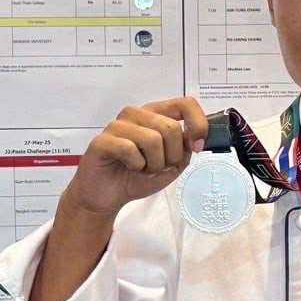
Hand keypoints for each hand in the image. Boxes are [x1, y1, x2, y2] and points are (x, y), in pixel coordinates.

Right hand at [63, 97, 210, 220]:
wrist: (107, 196)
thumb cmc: (136, 177)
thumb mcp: (172, 165)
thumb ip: (185, 149)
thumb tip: (194, 139)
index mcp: (155, 115)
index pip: (185, 104)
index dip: (197, 124)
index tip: (197, 145)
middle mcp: (137, 115)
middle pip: (171, 127)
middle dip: (171, 156)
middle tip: (158, 167)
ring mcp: (118, 125)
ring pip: (153, 139)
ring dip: (153, 164)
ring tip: (143, 169)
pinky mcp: (103, 140)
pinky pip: (130, 149)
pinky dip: (136, 166)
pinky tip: (128, 167)